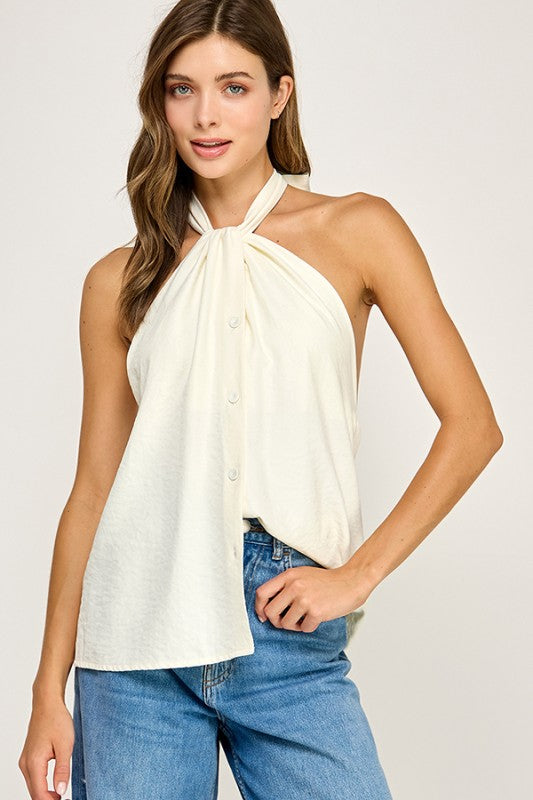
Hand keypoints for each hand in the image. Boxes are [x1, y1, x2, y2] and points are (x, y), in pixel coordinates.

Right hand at [18, 696, 73, 798]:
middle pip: (34, 793)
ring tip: (62, 794)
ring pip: (33, 785)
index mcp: (34, 763)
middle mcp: (25, 764)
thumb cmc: (56, 720)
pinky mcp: (28, 757)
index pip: (39, 794)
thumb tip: (60, 791)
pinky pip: (33, 777)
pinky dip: (42, 784)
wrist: (47, 703)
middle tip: (65, 799)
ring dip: (45, 793)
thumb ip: (62, 770)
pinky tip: (54, 784)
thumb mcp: (65, 746)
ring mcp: (25, 760)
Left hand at [254, 564, 373, 632]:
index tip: (263, 615)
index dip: (259, 607)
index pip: (262, 592)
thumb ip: (285, 586)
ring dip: (294, 626)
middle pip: (270, 611)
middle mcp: (295, 586)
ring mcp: (305, 599)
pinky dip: (308, 627)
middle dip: (276, 621)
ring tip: (304, 618)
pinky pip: (303, 629)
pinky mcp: (316, 612)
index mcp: (289, 576)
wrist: (350, 581)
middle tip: (286, 621)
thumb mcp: (301, 575)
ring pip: (285, 623)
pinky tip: (315, 618)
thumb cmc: (326, 581)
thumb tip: (266, 608)